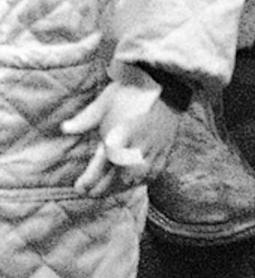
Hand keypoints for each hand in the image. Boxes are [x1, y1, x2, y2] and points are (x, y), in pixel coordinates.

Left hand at [62, 71, 182, 192]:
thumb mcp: (105, 101)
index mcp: (121, 135)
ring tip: (107, 191)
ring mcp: (153, 150)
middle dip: (102, 189)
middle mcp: (138, 146)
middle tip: (89, 193)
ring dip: (120, 187)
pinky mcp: (165, 149)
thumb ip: (86, 119)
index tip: (79, 188)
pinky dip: (141, 181)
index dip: (89, 181)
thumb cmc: (132, 91)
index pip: (102, 167)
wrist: (167, 85)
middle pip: (119, 178)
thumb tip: (64, 128)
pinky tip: (132, 182)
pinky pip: (153, 173)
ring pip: (136, 178)